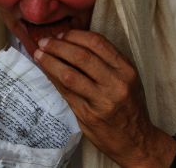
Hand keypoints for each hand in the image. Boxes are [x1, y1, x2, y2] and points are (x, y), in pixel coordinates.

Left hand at [33, 30, 175, 166]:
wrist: (136, 141)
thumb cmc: (129, 107)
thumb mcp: (126, 80)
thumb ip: (105, 62)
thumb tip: (72, 43)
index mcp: (126, 70)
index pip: (97, 43)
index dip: (75, 35)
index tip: (61, 34)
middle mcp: (116, 83)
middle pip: (81, 55)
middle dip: (58, 45)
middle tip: (44, 42)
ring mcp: (102, 100)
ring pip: (70, 74)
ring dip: (50, 61)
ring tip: (39, 54)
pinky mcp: (88, 115)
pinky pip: (65, 92)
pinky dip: (52, 78)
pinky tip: (45, 70)